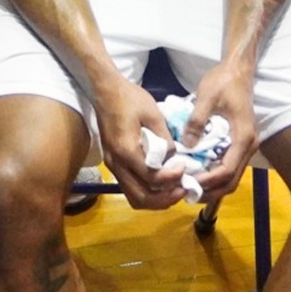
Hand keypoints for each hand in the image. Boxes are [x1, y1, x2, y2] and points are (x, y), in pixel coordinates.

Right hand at [93, 76, 185, 209]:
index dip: (172, 178)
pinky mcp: (114, 164)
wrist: (106, 92)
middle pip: (141, 198)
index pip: (151, 178)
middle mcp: (116, 164)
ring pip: (134, 197)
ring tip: (174, 190)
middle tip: (184, 189)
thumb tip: (173, 158)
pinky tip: (161, 184)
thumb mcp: (153, 114)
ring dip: (156, 200)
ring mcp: (113, 166)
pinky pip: (130, 188)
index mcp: (126, 151)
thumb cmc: (129, 99)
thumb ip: (164, 139)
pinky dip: (147, 192)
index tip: (184, 167)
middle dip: (165, 199)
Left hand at [184, 60, 258, 203]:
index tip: (186, 182)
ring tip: (189, 185)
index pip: (226, 170)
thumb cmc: (223, 82)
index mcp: (243, 137)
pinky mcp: (240, 142)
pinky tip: (197, 172)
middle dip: (210, 191)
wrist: (237, 70)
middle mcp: (249, 146)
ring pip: (231, 176)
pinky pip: (229, 165)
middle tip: (186, 192)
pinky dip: (215, 174)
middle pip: (231, 181)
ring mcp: (246, 145)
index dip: (206, 181)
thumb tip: (186, 146)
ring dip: (212, 185)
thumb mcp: (206, 97)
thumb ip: (197, 122)